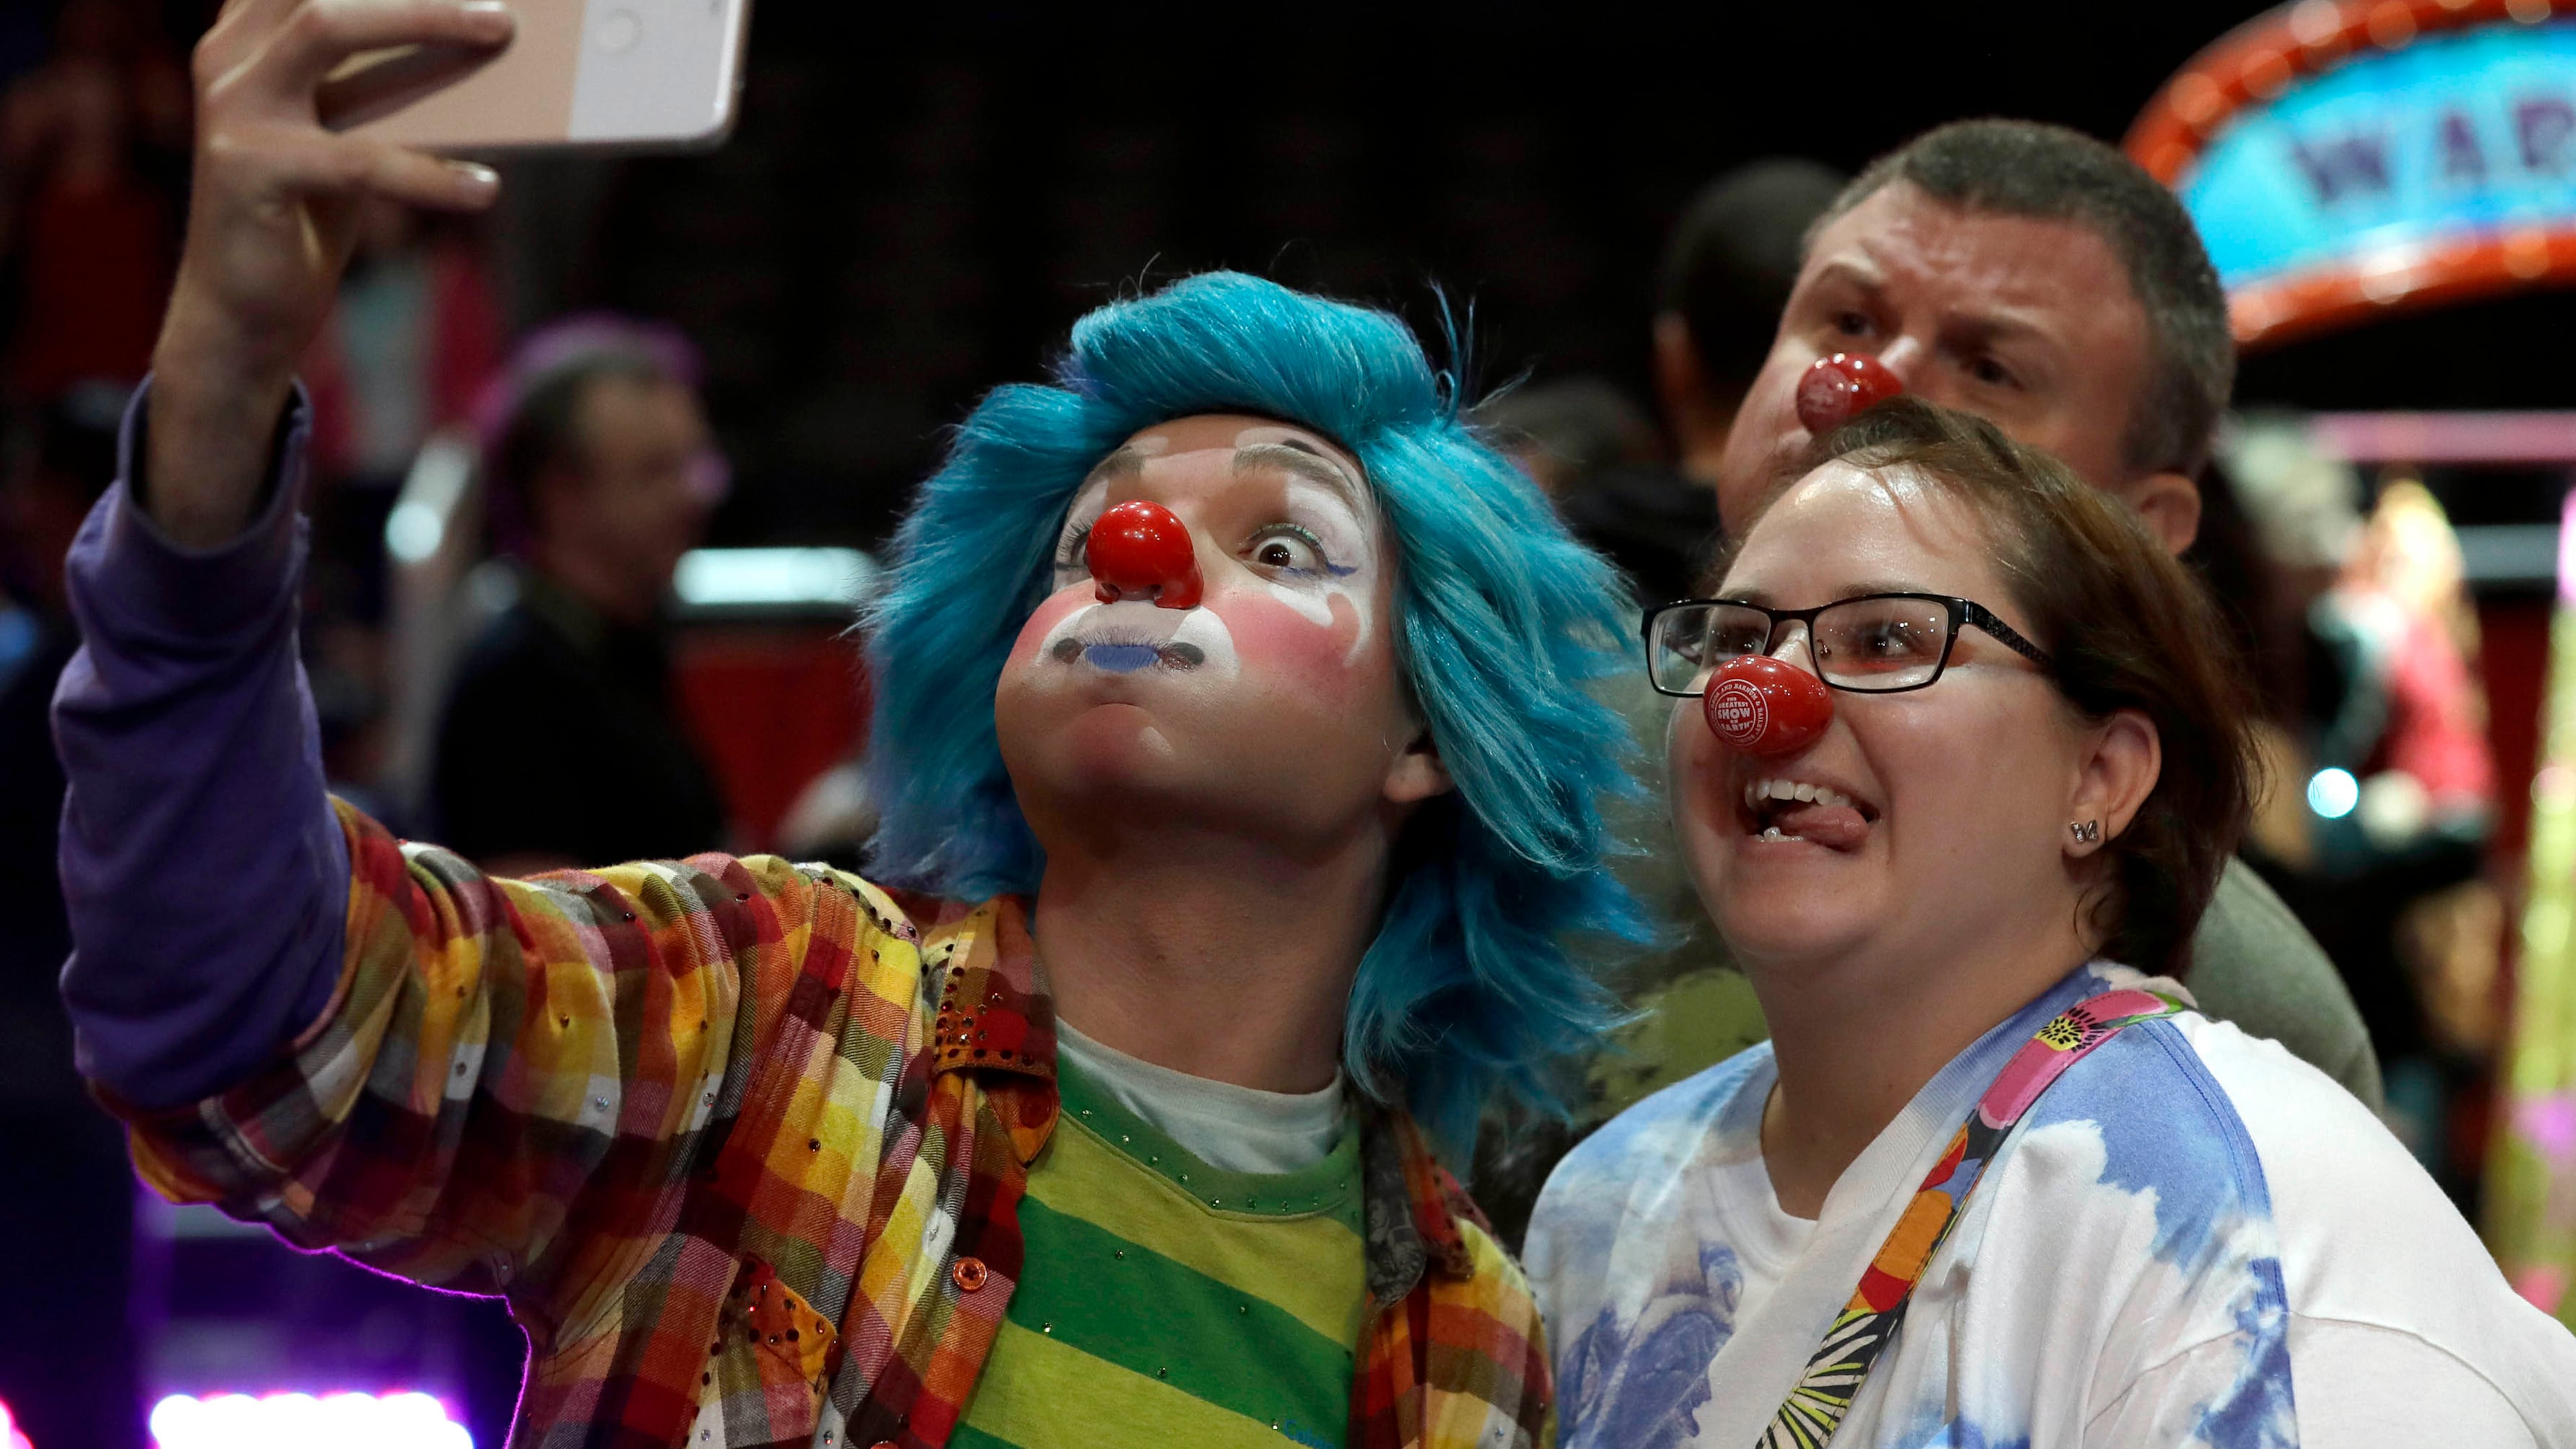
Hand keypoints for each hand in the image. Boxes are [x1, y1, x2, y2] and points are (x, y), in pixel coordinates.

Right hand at [147, 0, 513, 545]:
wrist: (243, 309)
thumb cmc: (307, 211)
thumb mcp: (344, 132)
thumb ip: (380, 82)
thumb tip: (477, 40)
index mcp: (244, 38)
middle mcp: (227, 59)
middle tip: (499, 2)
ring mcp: (231, 108)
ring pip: (327, 33)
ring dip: (423, 24)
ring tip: (498, 36)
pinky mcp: (248, 169)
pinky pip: (358, 160)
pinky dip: (430, 175)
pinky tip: (484, 188)